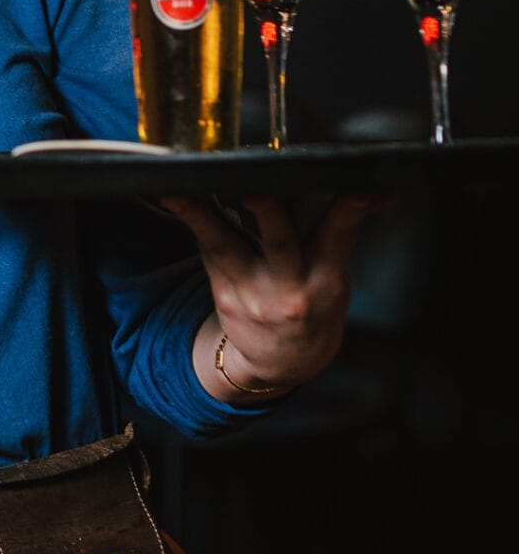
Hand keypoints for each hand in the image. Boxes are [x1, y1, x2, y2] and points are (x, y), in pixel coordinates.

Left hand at [158, 190, 388, 398]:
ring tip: (178, 194)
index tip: (358, 189)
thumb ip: (342, 233)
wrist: (284, 364)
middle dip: (268, 215)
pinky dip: (196, 226)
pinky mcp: (225, 297)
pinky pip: (208, 254)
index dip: (350, 212)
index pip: (339, 240)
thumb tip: (375, 190)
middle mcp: (290, 290)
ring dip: (201, 219)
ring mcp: (254, 295)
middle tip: (254, 190)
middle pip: (279, 245)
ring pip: (226, 249)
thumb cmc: (315, 309)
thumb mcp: (337, 279)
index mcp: (326, 283)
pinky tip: (178, 201)